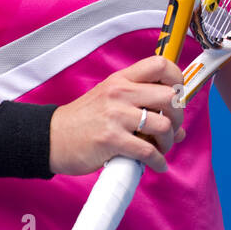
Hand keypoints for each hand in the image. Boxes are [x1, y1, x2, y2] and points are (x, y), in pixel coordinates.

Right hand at [49, 55, 186, 174]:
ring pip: (163, 125)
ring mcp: (115, 116)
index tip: (179, 95)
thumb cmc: (84, 120)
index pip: (160, 64)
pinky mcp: (111, 140)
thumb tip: (179, 128)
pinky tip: (157, 164)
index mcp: (122, 79)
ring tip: (162, 147)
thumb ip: (144, 106)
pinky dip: (158, 161)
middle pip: (170, 96)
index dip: (178, 78)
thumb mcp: (111, 100)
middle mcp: (120, 93)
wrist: (51, 138)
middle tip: (172, 127)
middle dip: (178, 115)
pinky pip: (147, 151)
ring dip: (169, 141)